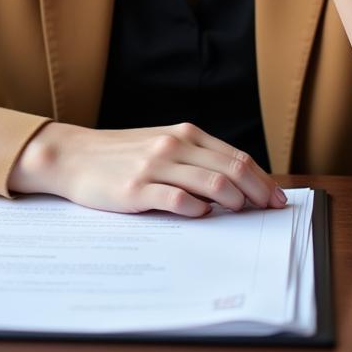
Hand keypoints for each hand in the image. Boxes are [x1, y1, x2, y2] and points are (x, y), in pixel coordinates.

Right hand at [10, 121, 287, 217]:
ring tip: (241, 215)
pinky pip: (178, 200)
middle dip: (258, 192)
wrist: (74, 156)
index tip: (276, 197)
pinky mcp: (137, 190)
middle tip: (270, 211)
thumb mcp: (162, 146)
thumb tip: (235, 184)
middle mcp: (174, 146)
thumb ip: (194, 159)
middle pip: (232, 170)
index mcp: (184, 134)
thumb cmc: (121, 155)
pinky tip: (204, 216)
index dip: (262, 178)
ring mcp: (156, 167)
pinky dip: (198, 210)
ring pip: (212, 184)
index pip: (236, 157)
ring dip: (235, 202)